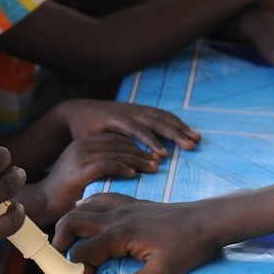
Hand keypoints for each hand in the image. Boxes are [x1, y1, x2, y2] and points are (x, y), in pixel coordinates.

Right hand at [33, 134, 162, 221]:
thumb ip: (101, 165)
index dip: (136, 145)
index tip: (152, 155)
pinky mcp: (79, 169)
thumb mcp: (84, 171)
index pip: (115, 139)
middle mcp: (81, 145)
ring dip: (137, 159)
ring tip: (152, 167)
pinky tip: (133, 173)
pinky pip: (106, 164)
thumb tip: (127, 166)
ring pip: (115, 152)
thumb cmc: (66, 191)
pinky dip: (122, 167)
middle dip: (140, 152)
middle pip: (118, 143)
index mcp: (83, 143)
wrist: (43, 201)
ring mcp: (79, 156)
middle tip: (158, 160)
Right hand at [52, 193, 221, 273]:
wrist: (208, 220)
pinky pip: (99, 199)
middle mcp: (115, 217)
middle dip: (60, 245)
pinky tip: (84, 211)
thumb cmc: (188, 245)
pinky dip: (85, 207)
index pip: (82, 255)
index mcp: (119, 234)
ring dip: (70, 226)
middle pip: (71, 223)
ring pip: (82, 209)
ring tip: (68, 246)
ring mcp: (122, 207)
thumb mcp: (166, 272)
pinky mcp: (131, 203)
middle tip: (62, 266)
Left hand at [53, 100, 200, 158]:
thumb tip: (115, 165)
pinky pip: (160, 114)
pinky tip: (185, 130)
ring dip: (179, 127)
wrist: (77, 110)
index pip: (137, 130)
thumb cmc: (82, 131)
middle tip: (191, 145)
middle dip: (175, 133)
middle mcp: (128, 111)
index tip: (163, 156)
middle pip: (156, 121)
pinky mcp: (139, 109)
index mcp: (115, 119)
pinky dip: (174, 121)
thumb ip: (102, 149)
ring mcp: (135, 108)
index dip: (151, 142)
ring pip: (161, 116)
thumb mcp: (87, 140)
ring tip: (196, 139)